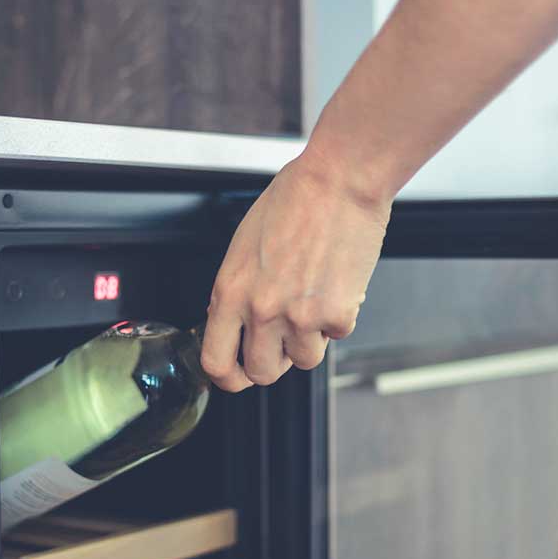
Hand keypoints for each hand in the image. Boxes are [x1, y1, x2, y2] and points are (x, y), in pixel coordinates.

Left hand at [202, 152, 389, 391]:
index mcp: (230, 292)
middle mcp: (262, 310)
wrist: (339, 181)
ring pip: (304, 359)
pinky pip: (338, 335)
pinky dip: (341, 315)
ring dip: (311, 338)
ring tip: (314, 299)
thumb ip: (237, 290)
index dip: (228, 377)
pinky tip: (337, 283)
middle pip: (262, 373)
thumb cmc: (294, 200)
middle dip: (274, 362)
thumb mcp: (243, 247)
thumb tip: (235, 322)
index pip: (216, 362)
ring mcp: (301, 316)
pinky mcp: (338, 314)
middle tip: (282, 341)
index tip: (238, 375)